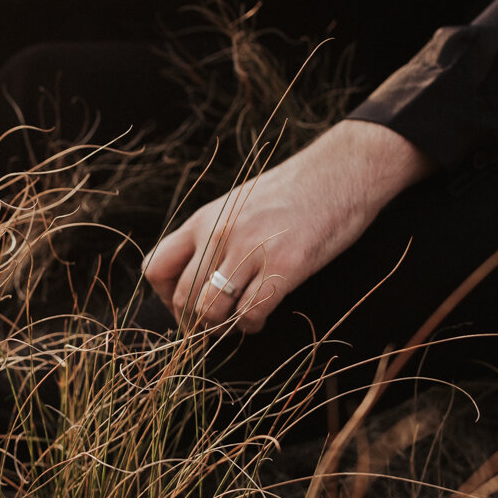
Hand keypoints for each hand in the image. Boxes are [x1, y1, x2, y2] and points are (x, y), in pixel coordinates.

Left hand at [143, 121, 432, 331]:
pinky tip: (261, 317)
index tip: (186, 305)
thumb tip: (195, 278)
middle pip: (182, 298)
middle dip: (195, 321)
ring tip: (239, 319)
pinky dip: (251, 325)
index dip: (166, 297)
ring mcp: (250, 248)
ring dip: (222, 327)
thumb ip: (212, 237)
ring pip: (210, 311)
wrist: (341, 170)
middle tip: (216, 323)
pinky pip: (250, 314)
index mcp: (203, 220)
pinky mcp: (284, 264)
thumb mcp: (237, 206)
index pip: (155, 268)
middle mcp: (219, 233)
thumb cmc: (292, 193)